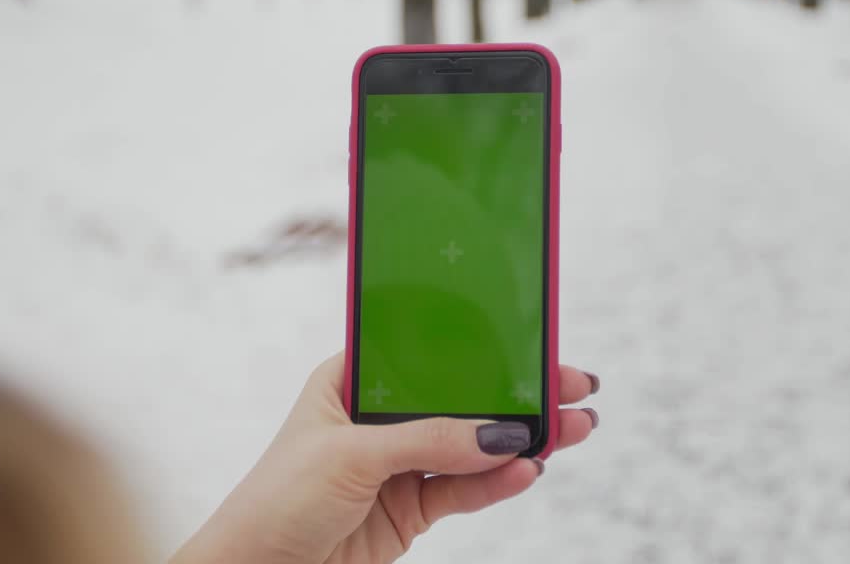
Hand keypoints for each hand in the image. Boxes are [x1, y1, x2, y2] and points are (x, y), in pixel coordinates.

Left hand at [172, 354, 599, 563]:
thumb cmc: (276, 499)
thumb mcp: (350, 456)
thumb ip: (427, 441)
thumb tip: (498, 434)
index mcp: (352, 379)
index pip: (427, 352)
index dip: (479, 346)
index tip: (530, 341)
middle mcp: (380, 416)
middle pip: (461, 398)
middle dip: (516, 394)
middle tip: (573, 387)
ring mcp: (400, 464)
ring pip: (472, 445)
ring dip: (520, 439)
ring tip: (573, 430)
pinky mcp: (412, 508)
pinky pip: (464, 489)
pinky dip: (497, 482)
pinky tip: (528, 470)